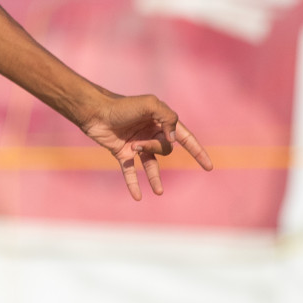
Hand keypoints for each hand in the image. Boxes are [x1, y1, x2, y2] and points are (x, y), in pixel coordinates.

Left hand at [80, 94, 213, 199]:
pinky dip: (134, 184)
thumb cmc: (121, 105)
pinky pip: (131, 172)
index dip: (197, 151)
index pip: (185, 138)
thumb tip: (173, 139)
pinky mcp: (122, 153)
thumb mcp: (150, 105)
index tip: (208, 166)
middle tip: (138, 143)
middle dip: (155, 148)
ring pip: (152, 165)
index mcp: (161, 121)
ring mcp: (137, 145)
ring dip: (154, 177)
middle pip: (165, 149)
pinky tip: (138, 197)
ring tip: (158, 192)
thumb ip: (168, 118)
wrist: (94, 111)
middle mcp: (150, 133)